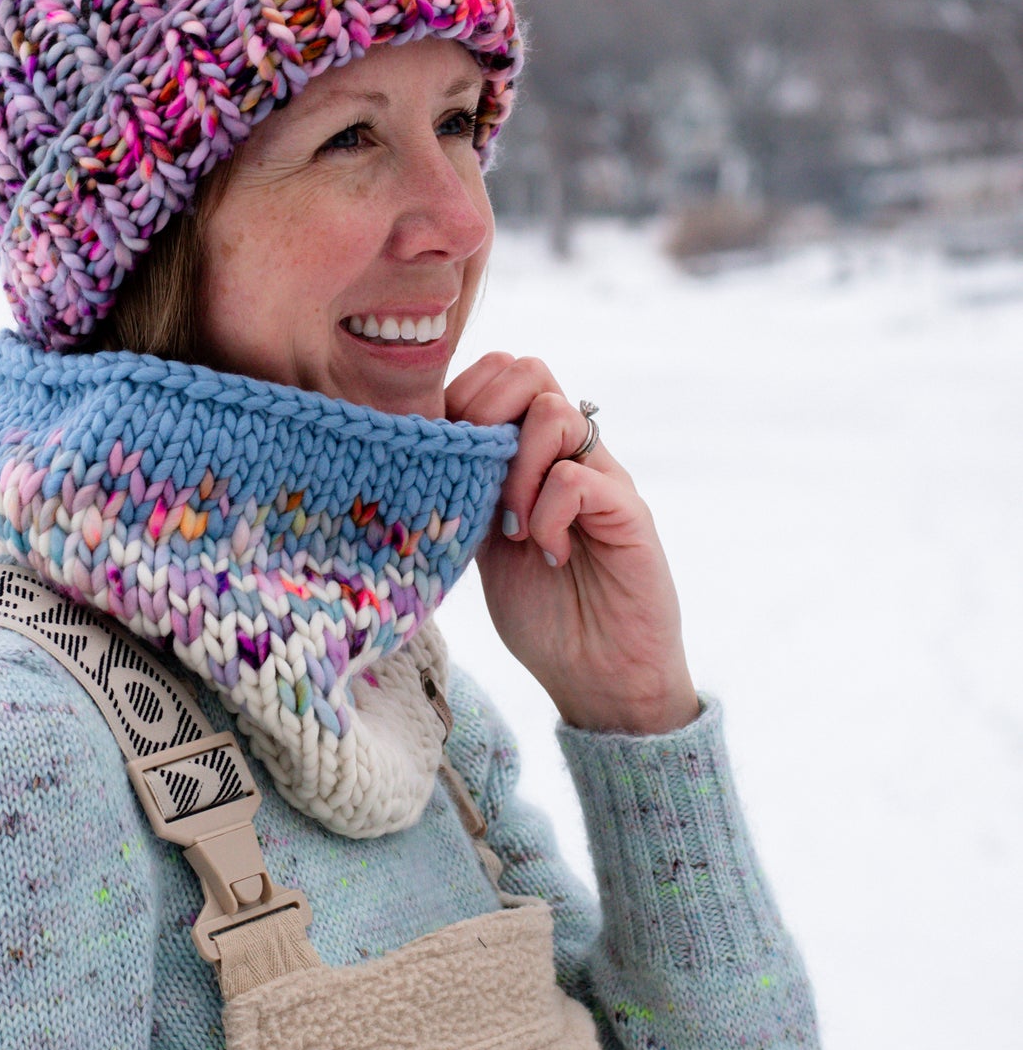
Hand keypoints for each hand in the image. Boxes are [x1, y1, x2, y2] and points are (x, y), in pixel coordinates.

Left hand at [446, 353, 699, 734]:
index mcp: (533, 455)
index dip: (459, 400)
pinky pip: (578, 477)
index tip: (445, 461)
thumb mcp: (483, 545)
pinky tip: (547, 551)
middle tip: (475, 481)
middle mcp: (571, 454)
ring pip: (553, 410)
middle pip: (528, 369)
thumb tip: (421, 452)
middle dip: (484, 413)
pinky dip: (547, 511)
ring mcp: (604, 478)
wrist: (601, 680)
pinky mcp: (629, 513)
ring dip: (516, 468)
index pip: (497, 375)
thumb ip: (467, 494)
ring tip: (513, 527)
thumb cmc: (544, 615)